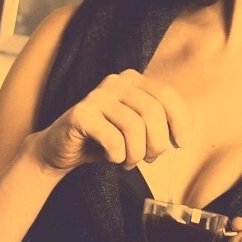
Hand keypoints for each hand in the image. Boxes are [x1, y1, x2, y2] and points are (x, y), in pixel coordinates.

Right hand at [28, 69, 190, 174]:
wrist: (61, 151)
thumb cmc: (103, 141)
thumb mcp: (136, 130)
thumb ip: (157, 125)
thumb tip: (180, 137)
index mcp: (132, 80)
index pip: (167, 95)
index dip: (180, 122)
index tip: (180, 145)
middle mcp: (115, 82)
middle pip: (153, 112)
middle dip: (156, 144)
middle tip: (147, 160)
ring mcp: (96, 95)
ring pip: (134, 127)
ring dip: (136, 154)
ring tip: (127, 161)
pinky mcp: (81, 114)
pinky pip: (113, 139)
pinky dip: (117, 156)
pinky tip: (111, 158)